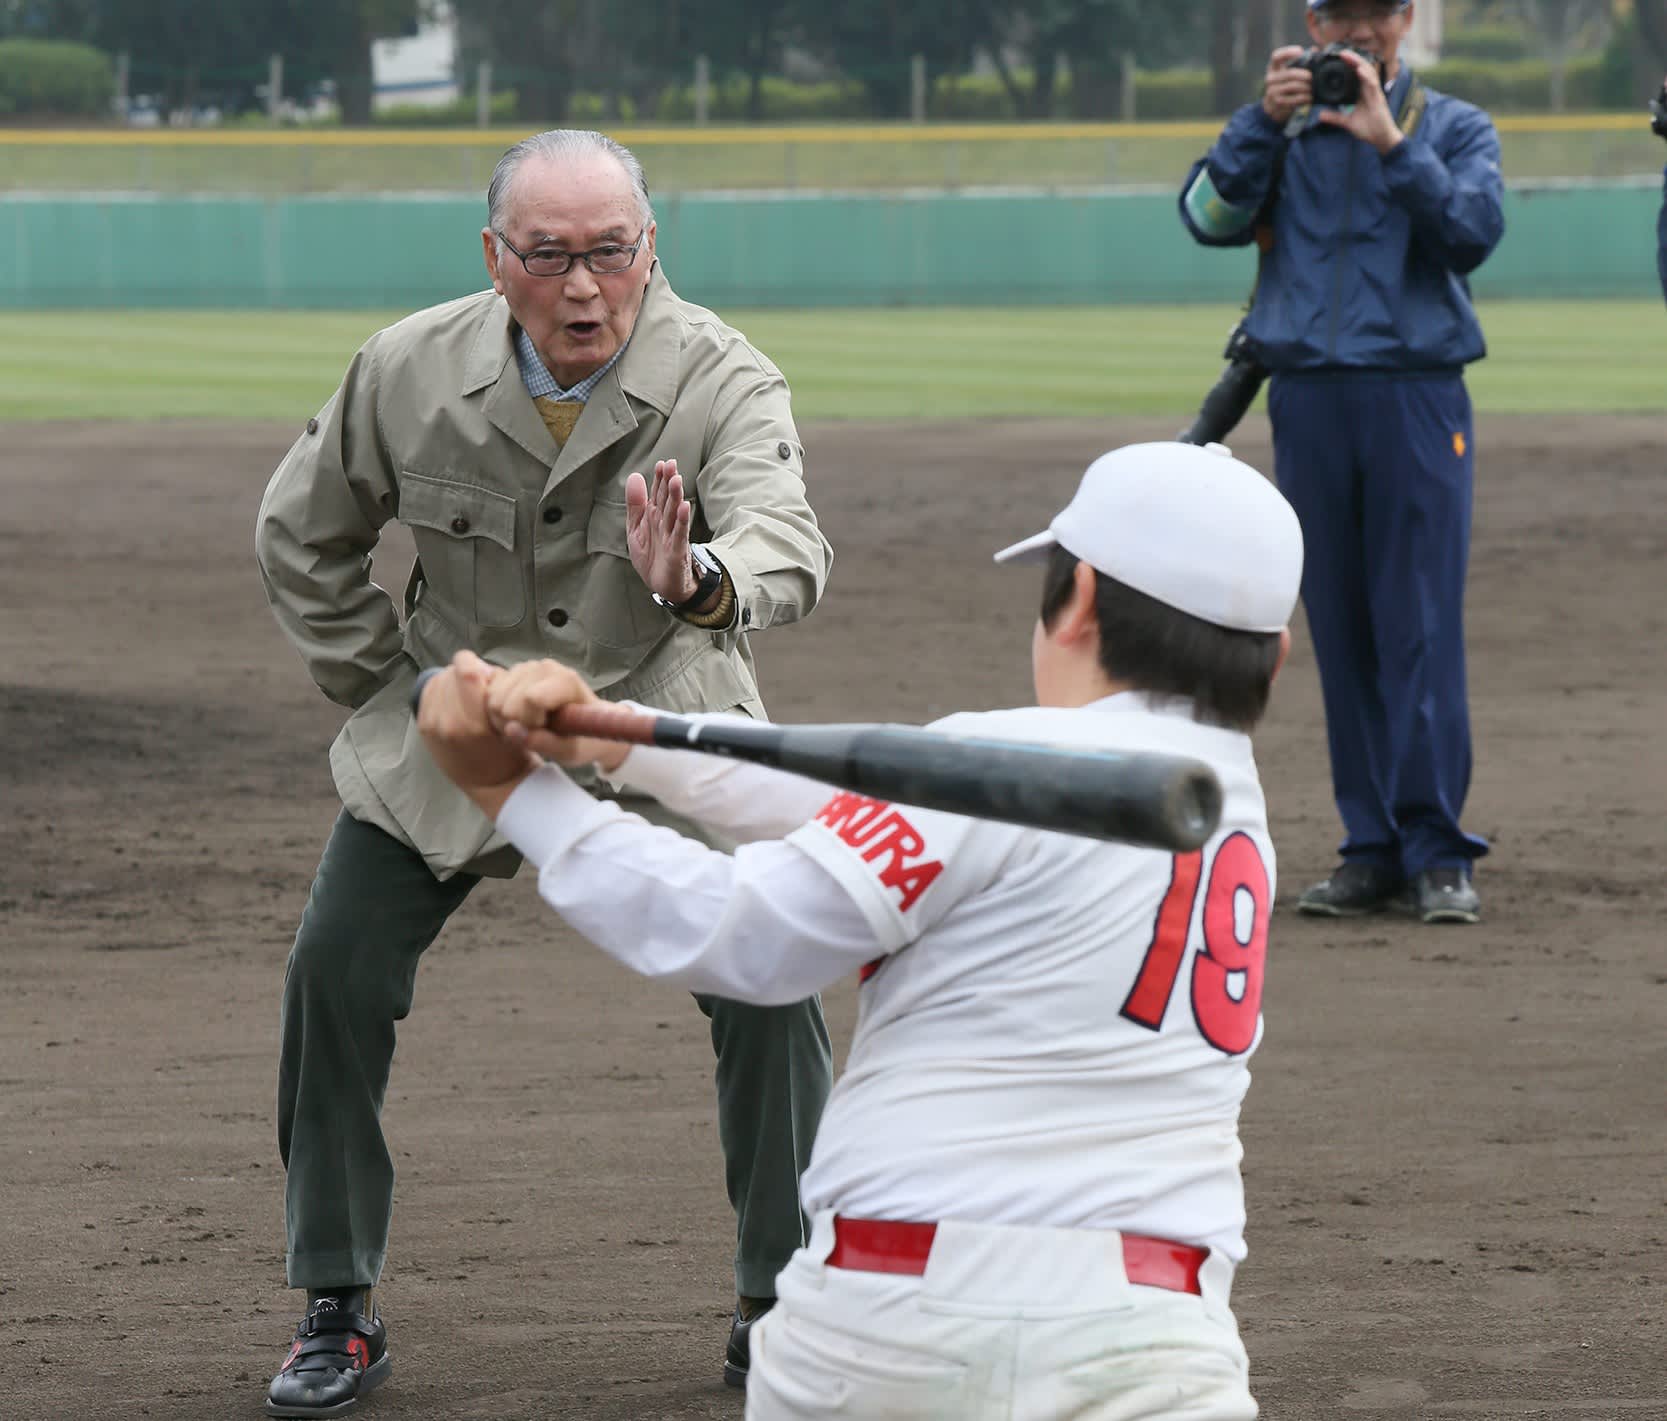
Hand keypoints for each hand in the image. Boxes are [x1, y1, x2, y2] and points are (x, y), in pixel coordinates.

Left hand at [415, 650, 538, 818]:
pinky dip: (441, 690)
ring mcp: (432, 725)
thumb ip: (499, 689)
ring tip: (466, 696)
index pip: (465, 671)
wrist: (488, 782)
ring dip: (452, 681)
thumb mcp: (514, 719)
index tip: (484, 674)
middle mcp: (448, 724)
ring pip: (438, 680)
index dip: (475, 664)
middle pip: (450, 673)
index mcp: (474, 723)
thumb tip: (479, 668)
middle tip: (477, 689)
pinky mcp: (422, 726)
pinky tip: (454, 701)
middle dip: (465, 675)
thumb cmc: (508, 750)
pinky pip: (429, 692)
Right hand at [484, 659, 628, 772]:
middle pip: (508, 699)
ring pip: (494, 696)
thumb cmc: (582, 738)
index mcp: (566, 680)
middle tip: (533, 730)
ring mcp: (527, 667)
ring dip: (503, 717)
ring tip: (525, 725)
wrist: (586, 724)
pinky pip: (489, 692)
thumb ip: (545, 743)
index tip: (545, 728)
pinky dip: (496, 710)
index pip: (531, 698)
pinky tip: (515, 717)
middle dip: (515, 722)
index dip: (530, 721)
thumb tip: (511, 730)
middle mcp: (545, 667)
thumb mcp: (570, 751)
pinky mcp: (512, 672)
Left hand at [626, 460, 699, 603]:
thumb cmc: (651, 557)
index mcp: (654, 516)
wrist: (662, 585)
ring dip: (676, 497)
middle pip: (667, 500)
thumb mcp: (636, 528)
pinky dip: (682, 521)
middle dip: (668, 483)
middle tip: (671, 465)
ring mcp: (672, 536)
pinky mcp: (677, 551)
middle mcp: (664, 523)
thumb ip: (635, 504)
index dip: (659, 479)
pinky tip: (684, 508)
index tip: (662, 463)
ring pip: (674, 514)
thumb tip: (634, 476)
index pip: (658, 493)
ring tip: (676, 480)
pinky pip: (679, 534)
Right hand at [1262, 46, 1311, 123]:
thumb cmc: (1285, 84)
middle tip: (1312, 77)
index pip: (1276, 56)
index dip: (1288, 52)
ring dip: (1305, 87)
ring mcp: (1272, 92)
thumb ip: (1300, 61)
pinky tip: (1309, 98)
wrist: (1271, 106)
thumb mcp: (1288, 72)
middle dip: (1303, 75)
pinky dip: (1304, 98)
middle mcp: (1270, 78)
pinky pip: (1293, 100)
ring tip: (1313, 88)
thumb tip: (1315, 49)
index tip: (1300, 52)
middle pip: (1289, 73)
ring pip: (1292, 87)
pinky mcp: (1277, 103)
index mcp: (1273, 67)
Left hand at [1316, 49, 1403, 154]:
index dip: (1349, 65)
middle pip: (1362, 69)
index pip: (1356, 74)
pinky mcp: (1378, 98)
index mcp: (1363, 92)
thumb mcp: (1347, 123)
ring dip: (1358, 63)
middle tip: (1340, 52)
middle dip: (1352, 59)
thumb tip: (1320, 115)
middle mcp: (1369, 89)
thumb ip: (1335, 117)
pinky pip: (1372, 84)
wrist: (1381, 138)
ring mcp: (1375, 92)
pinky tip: (1359, 70)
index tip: (1337, 59)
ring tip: (1348, 55)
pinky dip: (1366, 76)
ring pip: (1367, 72)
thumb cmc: (1369, 129)